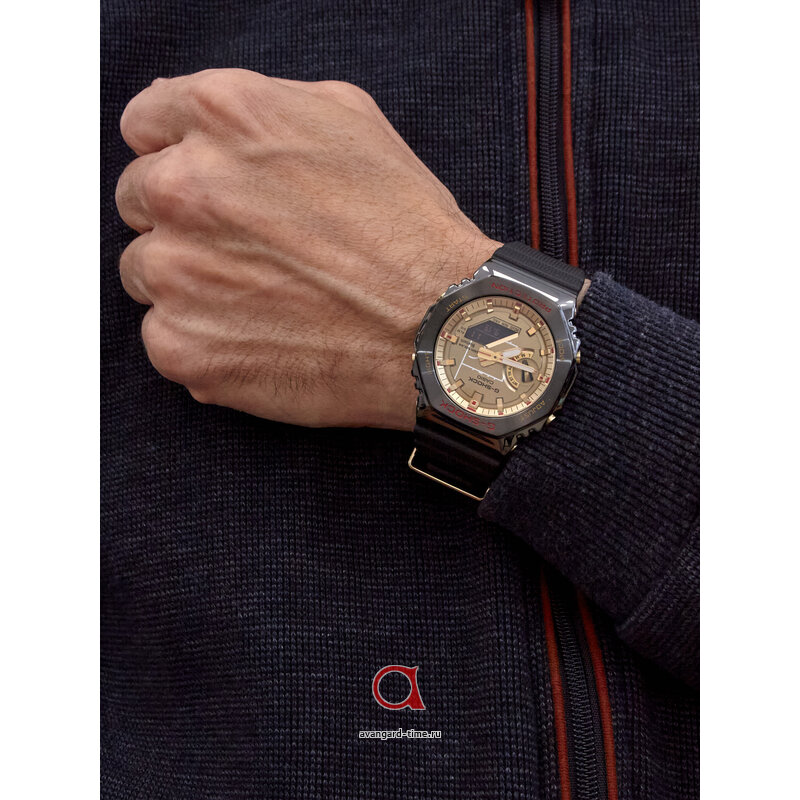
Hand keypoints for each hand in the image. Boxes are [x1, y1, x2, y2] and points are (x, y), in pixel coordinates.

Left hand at [115, 68, 498, 429]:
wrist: (436, 328)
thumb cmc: (407, 230)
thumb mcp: (349, 122)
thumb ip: (260, 108)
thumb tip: (204, 122)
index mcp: (223, 117)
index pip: (144, 125)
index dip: (177, 154)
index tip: (205, 185)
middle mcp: (184, 187)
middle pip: (140, 201)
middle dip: (186, 221)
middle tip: (250, 250)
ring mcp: (176, 272)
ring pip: (148, 273)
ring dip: (191, 283)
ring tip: (264, 299)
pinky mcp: (182, 346)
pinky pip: (166, 335)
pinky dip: (204, 338)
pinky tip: (261, 337)